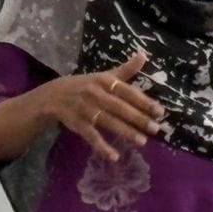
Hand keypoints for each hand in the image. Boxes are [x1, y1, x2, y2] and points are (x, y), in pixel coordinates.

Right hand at [39, 51, 163, 160]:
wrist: (53, 96)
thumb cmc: (85, 85)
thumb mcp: (103, 76)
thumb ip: (125, 70)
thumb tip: (144, 55)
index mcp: (104, 81)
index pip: (127, 92)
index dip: (144, 101)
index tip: (160, 111)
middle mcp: (95, 94)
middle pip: (120, 107)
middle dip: (139, 118)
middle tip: (156, 129)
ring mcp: (85, 109)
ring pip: (108, 122)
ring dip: (125, 132)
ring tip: (142, 141)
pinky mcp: (77, 124)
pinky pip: (91, 136)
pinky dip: (102, 147)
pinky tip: (114, 156)